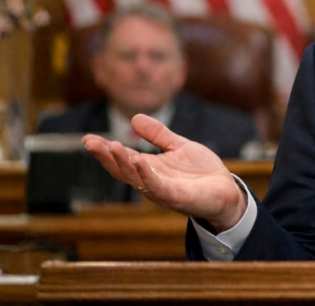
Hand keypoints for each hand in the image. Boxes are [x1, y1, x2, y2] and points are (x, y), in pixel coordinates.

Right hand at [82, 114, 247, 231]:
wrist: (226, 190)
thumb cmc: (202, 172)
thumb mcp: (179, 146)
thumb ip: (158, 135)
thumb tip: (135, 118)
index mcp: (149, 168)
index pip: (122, 159)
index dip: (104, 150)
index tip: (87, 138)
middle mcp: (150, 180)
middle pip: (122, 170)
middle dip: (106, 157)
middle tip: (92, 142)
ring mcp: (162, 190)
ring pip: (135, 178)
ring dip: (123, 163)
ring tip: (112, 147)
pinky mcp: (176, 197)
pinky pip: (157, 186)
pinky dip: (146, 174)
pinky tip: (139, 161)